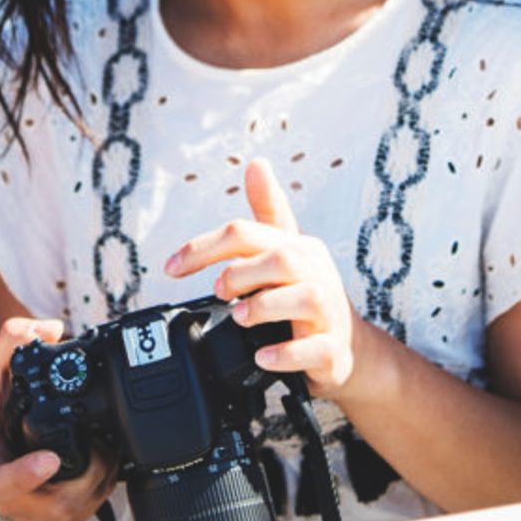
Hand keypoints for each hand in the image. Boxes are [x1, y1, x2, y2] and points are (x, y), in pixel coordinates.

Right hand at [0, 316, 116, 520]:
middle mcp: (14, 501)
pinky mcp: (63, 518)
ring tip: (110, 450)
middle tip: (104, 450)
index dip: (25, 476)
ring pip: (79, 509)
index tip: (50, 459)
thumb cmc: (0, 410)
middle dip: (86, 477)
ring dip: (101, 480)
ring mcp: (40, 514)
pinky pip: (90, 510)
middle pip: (53, 505)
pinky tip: (110, 462)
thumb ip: (9, 341)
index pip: (1, 485)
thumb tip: (47, 331)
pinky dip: (105, 485)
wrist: (10, 441)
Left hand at [166, 159, 361, 397]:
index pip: (246, 232)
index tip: (171, 268)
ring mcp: (328, 312)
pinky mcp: (332, 349)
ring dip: (262, 307)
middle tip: (217, 291)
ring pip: (304, 298)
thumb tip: (256, 163)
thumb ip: (268, 210)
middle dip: (240, 274)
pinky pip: (314, 349)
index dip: (203, 248)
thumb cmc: (308, 293)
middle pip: (279, 259)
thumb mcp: (287, 249)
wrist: (348, 349)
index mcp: (298, 248)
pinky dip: (285, 353)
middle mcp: (316, 274)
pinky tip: (262, 356)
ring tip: (239, 317)